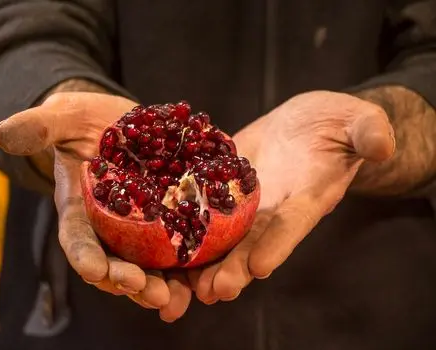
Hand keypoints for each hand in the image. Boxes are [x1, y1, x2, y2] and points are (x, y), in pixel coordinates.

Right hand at [0, 92, 190, 320]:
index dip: (84, 255)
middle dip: (129, 281)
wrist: (119, 121)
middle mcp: (111, 225)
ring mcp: (142, 224)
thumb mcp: (63, 117)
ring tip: (175, 298)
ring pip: (150, 263)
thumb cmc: (85, 121)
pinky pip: (182, 241)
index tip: (95, 270)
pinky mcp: (172, 214)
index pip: (78, 237)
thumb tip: (4, 133)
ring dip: (162, 284)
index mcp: (81, 207)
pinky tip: (206, 272)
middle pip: (117, 261)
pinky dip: (192, 260)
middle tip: (149, 292)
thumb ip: (38, 126)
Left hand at [194, 90, 394, 302]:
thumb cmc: (336, 122)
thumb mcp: (356, 120)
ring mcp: (248, 203)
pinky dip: (185, 226)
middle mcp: (276, 210)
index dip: (278, 245)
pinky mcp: (224, 189)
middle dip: (234, 268)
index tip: (259, 268)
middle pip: (255, 244)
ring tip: (185, 286)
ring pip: (226, 237)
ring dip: (207, 262)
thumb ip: (368, 131)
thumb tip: (382, 144)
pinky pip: (203, 208)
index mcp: (308, 198)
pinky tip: (163, 244)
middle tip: (213, 291)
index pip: (294, 224)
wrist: (304, 123)